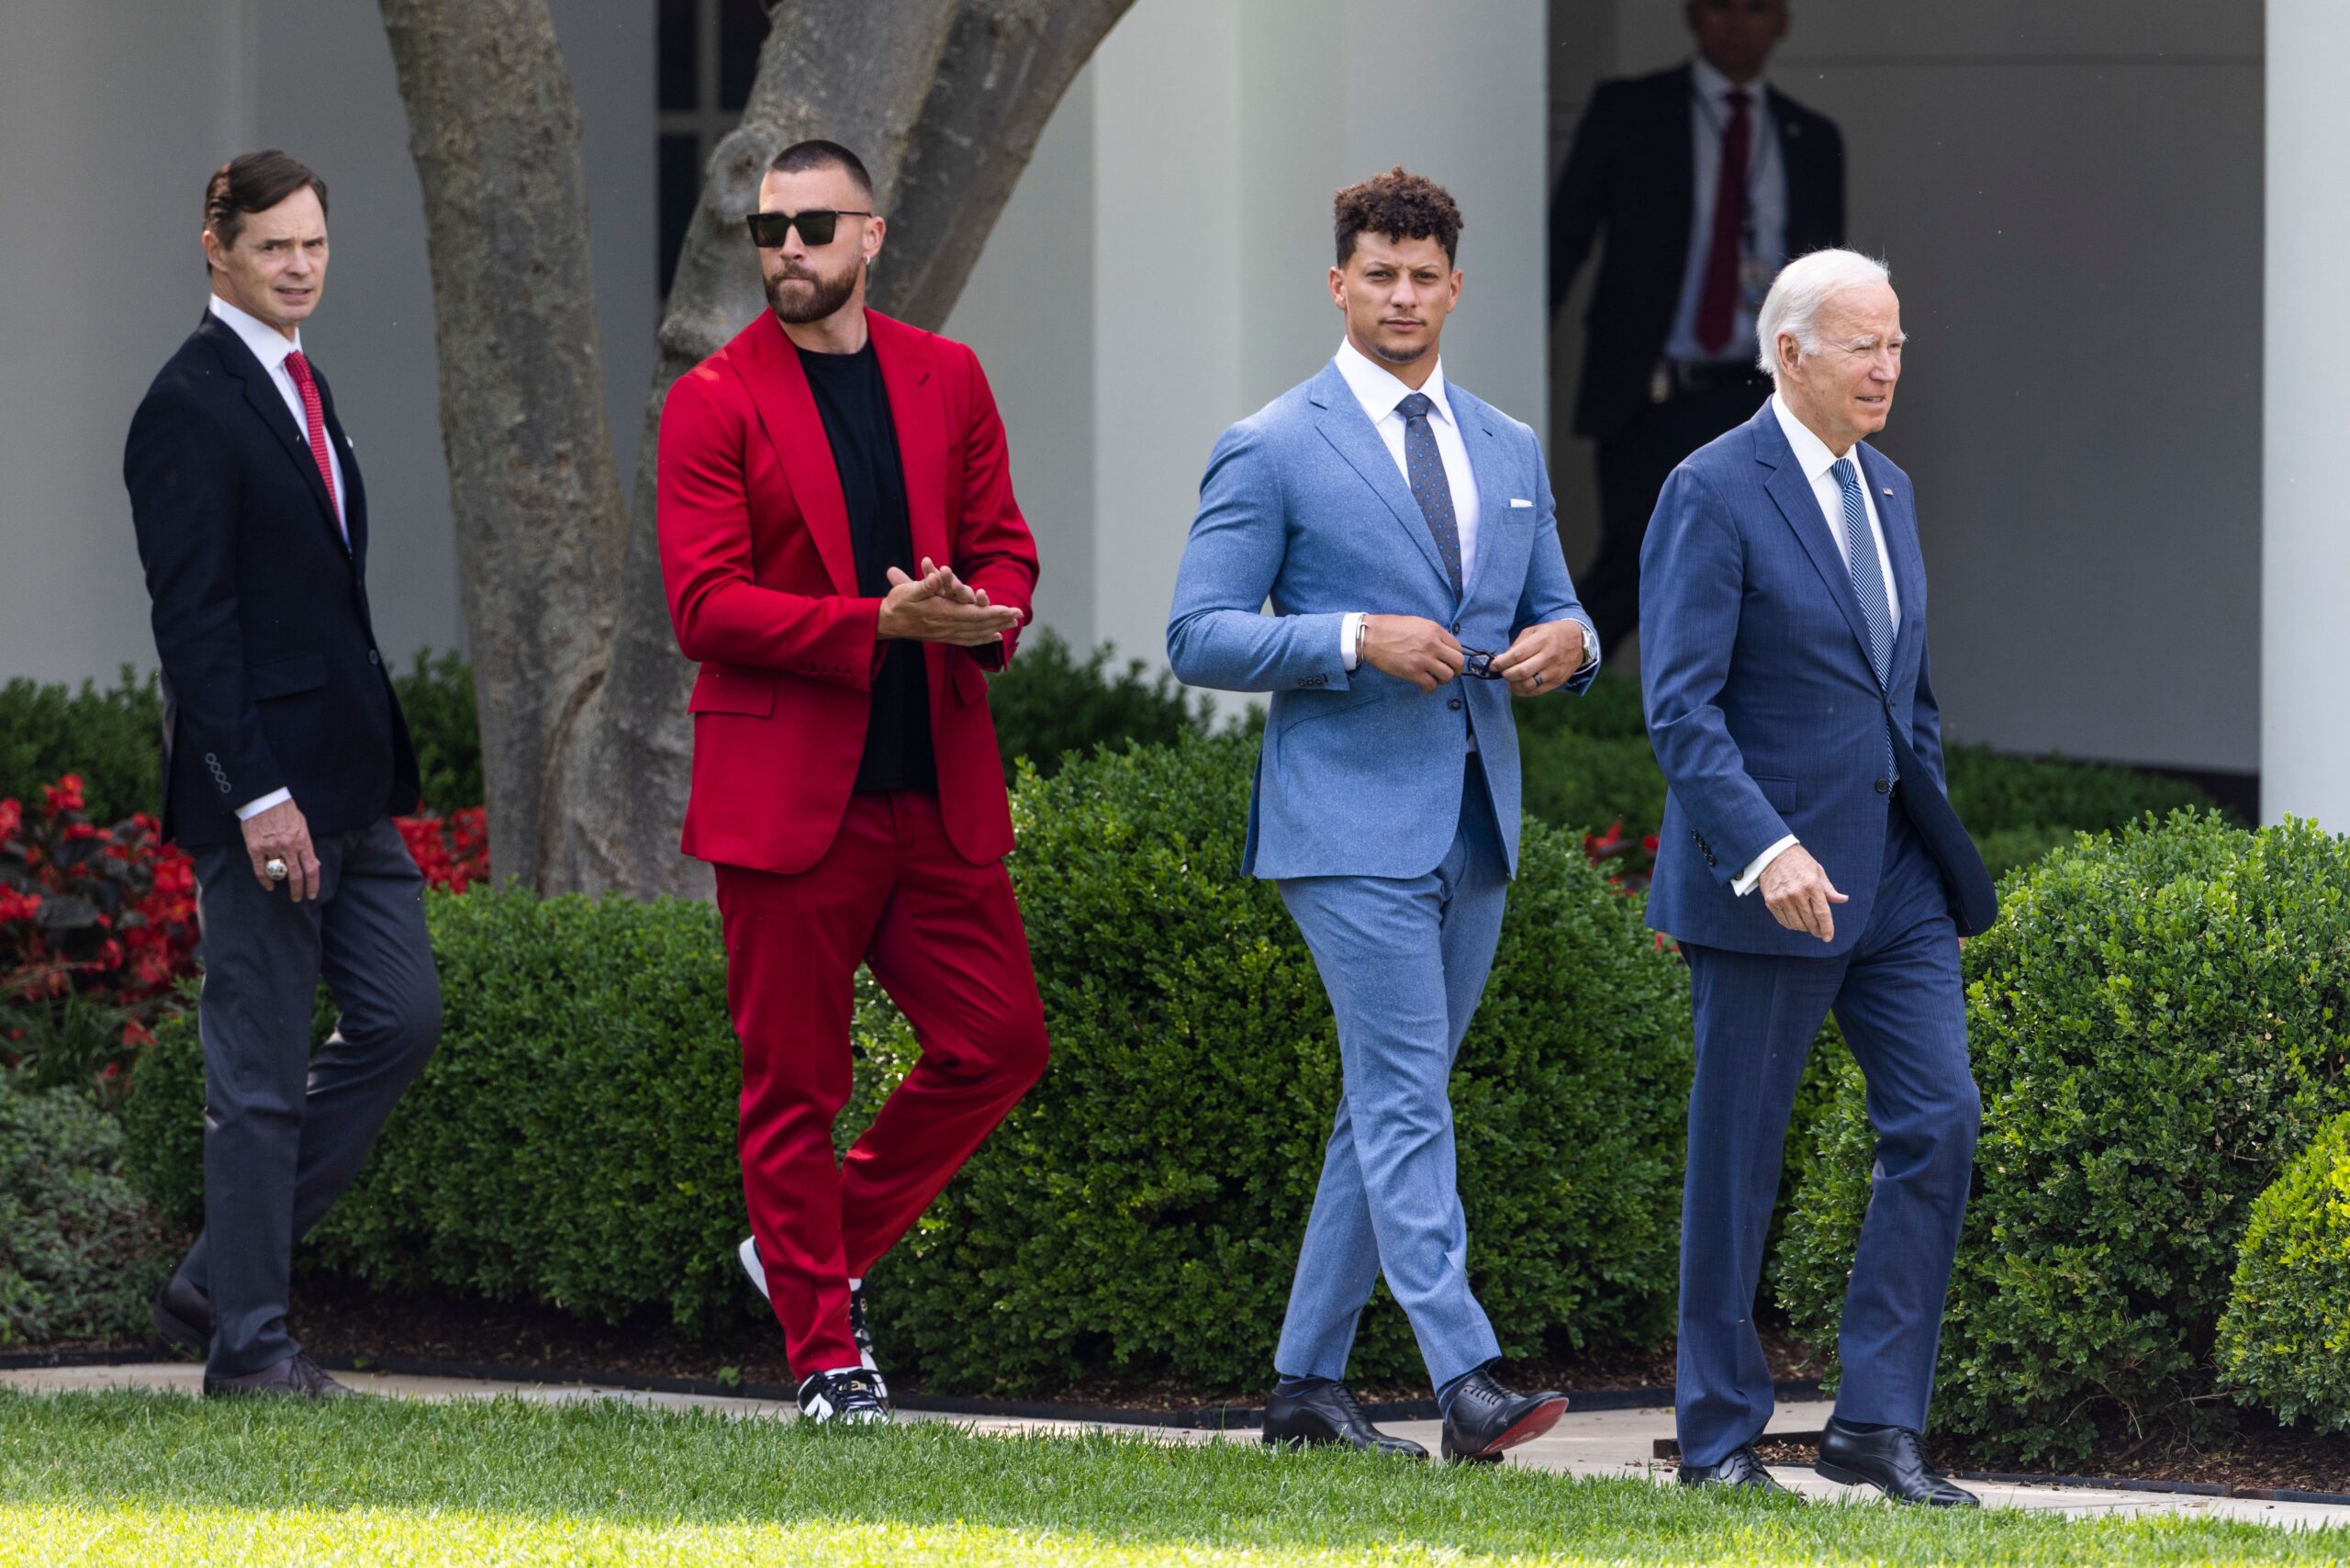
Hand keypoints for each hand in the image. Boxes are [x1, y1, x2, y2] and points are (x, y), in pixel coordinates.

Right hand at [242, 798, 320, 901]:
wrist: (264, 799)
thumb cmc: (286, 811)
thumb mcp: (303, 826)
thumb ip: (307, 846)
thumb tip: (314, 865)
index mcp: (303, 841)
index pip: (311, 869)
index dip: (313, 885)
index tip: (312, 895)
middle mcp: (288, 846)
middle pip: (296, 876)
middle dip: (298, 890)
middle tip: (297, 898)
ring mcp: (271, 847)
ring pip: (278, 872)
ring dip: (280, 881)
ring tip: (281, 887)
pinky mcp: (255, 848)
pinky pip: (260, 870)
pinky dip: (265, 880)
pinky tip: (269, 886)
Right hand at [878, 563, 1021, 646]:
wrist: (884, 623)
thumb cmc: (896, 603)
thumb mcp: (906, 590)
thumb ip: (924, 584)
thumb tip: (936, 576)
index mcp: (941, 613)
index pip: (974, 615)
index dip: (994, 612)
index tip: (1010, 609)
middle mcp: (946, 626)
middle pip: (979, 625)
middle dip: (1000, 620)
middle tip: (1018, 615)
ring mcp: (945, 634)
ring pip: (975, 634)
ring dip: (994, 629)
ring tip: (1011, 625)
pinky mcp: (942, 637)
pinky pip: (966, 640)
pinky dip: (982, 639)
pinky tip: (992, 637)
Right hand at [1361, 614, 1463, 692]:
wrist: (1371, 637)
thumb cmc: (1390, 628)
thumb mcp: (1417, 623)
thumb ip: (1433, 633)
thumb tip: (1443, 646)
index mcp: (1434, 630)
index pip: (1457, 647)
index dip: (1455, 656)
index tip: (1450, 661)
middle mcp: (1432, 644)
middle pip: (1458, 662)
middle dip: (1456, 670)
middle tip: (1449, 672)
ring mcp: (1423, 659)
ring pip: (1447, 676)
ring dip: (1443, 680)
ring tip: (1434, 678)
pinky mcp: (1413, 672)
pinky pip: (1431, 685)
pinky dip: (1429, 688)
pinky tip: (1424, 686)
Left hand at [1488, 619, 1587, 696]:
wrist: (1578, 641)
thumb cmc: (1551, 634)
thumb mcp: (1534, 631)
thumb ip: (1517, 645)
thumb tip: (1501, 660)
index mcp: (1542, 640)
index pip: (1518, 655)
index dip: (1502, 662)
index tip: (1494, 665)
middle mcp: (1549, 656)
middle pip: (1522, 672)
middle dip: (1506, 674)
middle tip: (1501, 671)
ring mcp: (1554, 671)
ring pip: (1528, 685)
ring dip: (1513, 685)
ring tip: (1509, 679)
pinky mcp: (1557, 681)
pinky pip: (1536, 692)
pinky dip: (1522, 691)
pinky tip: (1517, 685)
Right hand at [1760, 845, 1847, 943]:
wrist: (1773, 853)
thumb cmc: (1799, 862)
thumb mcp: (1817, 871)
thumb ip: (1829, 889)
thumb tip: (1843, 899)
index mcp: (1812, 885)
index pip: (1822, 913)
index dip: (1827, 927)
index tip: (1828, 937)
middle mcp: (1797, 893)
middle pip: (1810, 920)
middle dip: (1817, 930)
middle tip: (1819, 933)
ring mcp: (1782, 898)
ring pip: (1796, 923)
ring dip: (1804, 928)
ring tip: (1807, 926)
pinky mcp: (1771, 901)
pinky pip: (1783, 920)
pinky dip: (1791, 925)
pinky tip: (1796, 922)